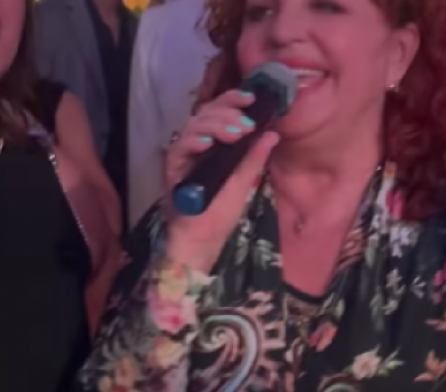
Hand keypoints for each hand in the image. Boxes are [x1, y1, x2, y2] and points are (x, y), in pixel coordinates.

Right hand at [163, 89, 278, 272]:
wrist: (202, 239)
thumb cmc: (221, 212)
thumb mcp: (244, 181)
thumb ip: (255, 156)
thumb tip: (273, 133)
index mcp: (215, 143)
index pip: (220, 111)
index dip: (234, 100)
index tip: (252, 99)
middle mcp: (197, 144)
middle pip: (207, 112)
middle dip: (228, 112)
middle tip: (246, 124)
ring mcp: (184, 154)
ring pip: (194, 124)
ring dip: (216, 125)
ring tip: (235, 134)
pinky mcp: (172, 167)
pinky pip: (179, 146)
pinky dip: (194, 141)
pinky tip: (207, 143)